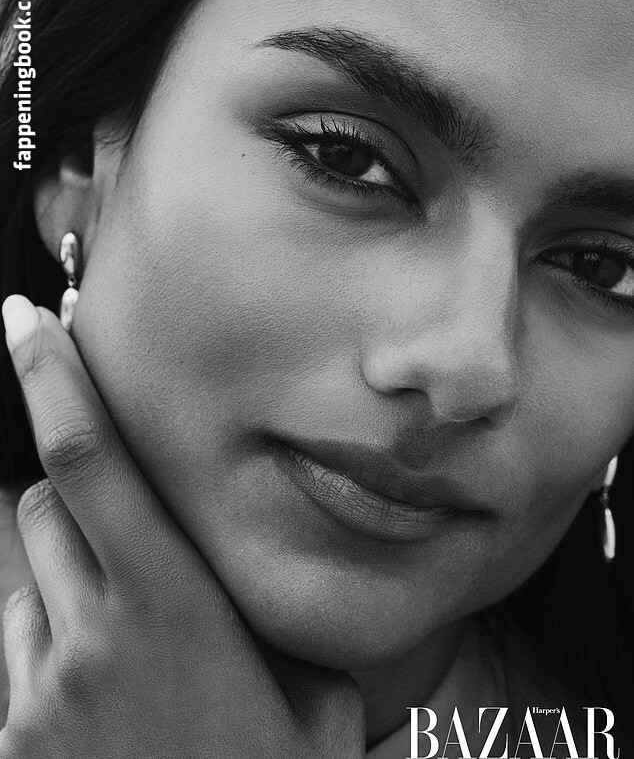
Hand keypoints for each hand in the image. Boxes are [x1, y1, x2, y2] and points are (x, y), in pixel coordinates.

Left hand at [0, 295, 364, 758]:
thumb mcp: (309, 692)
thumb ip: (269, 616)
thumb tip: (259, 561)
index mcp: (175, 606)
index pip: (93, 463)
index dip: (53, 382)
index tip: (24, 323)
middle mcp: (94, 636)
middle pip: (44, 503)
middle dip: (68, 494)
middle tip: (120, 540)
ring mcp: (40, 690)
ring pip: (22, 570)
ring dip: (55, 573)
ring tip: (114, 637)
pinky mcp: (9, 733)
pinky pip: (8, 645)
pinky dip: (37, 637)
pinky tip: (88, 692)